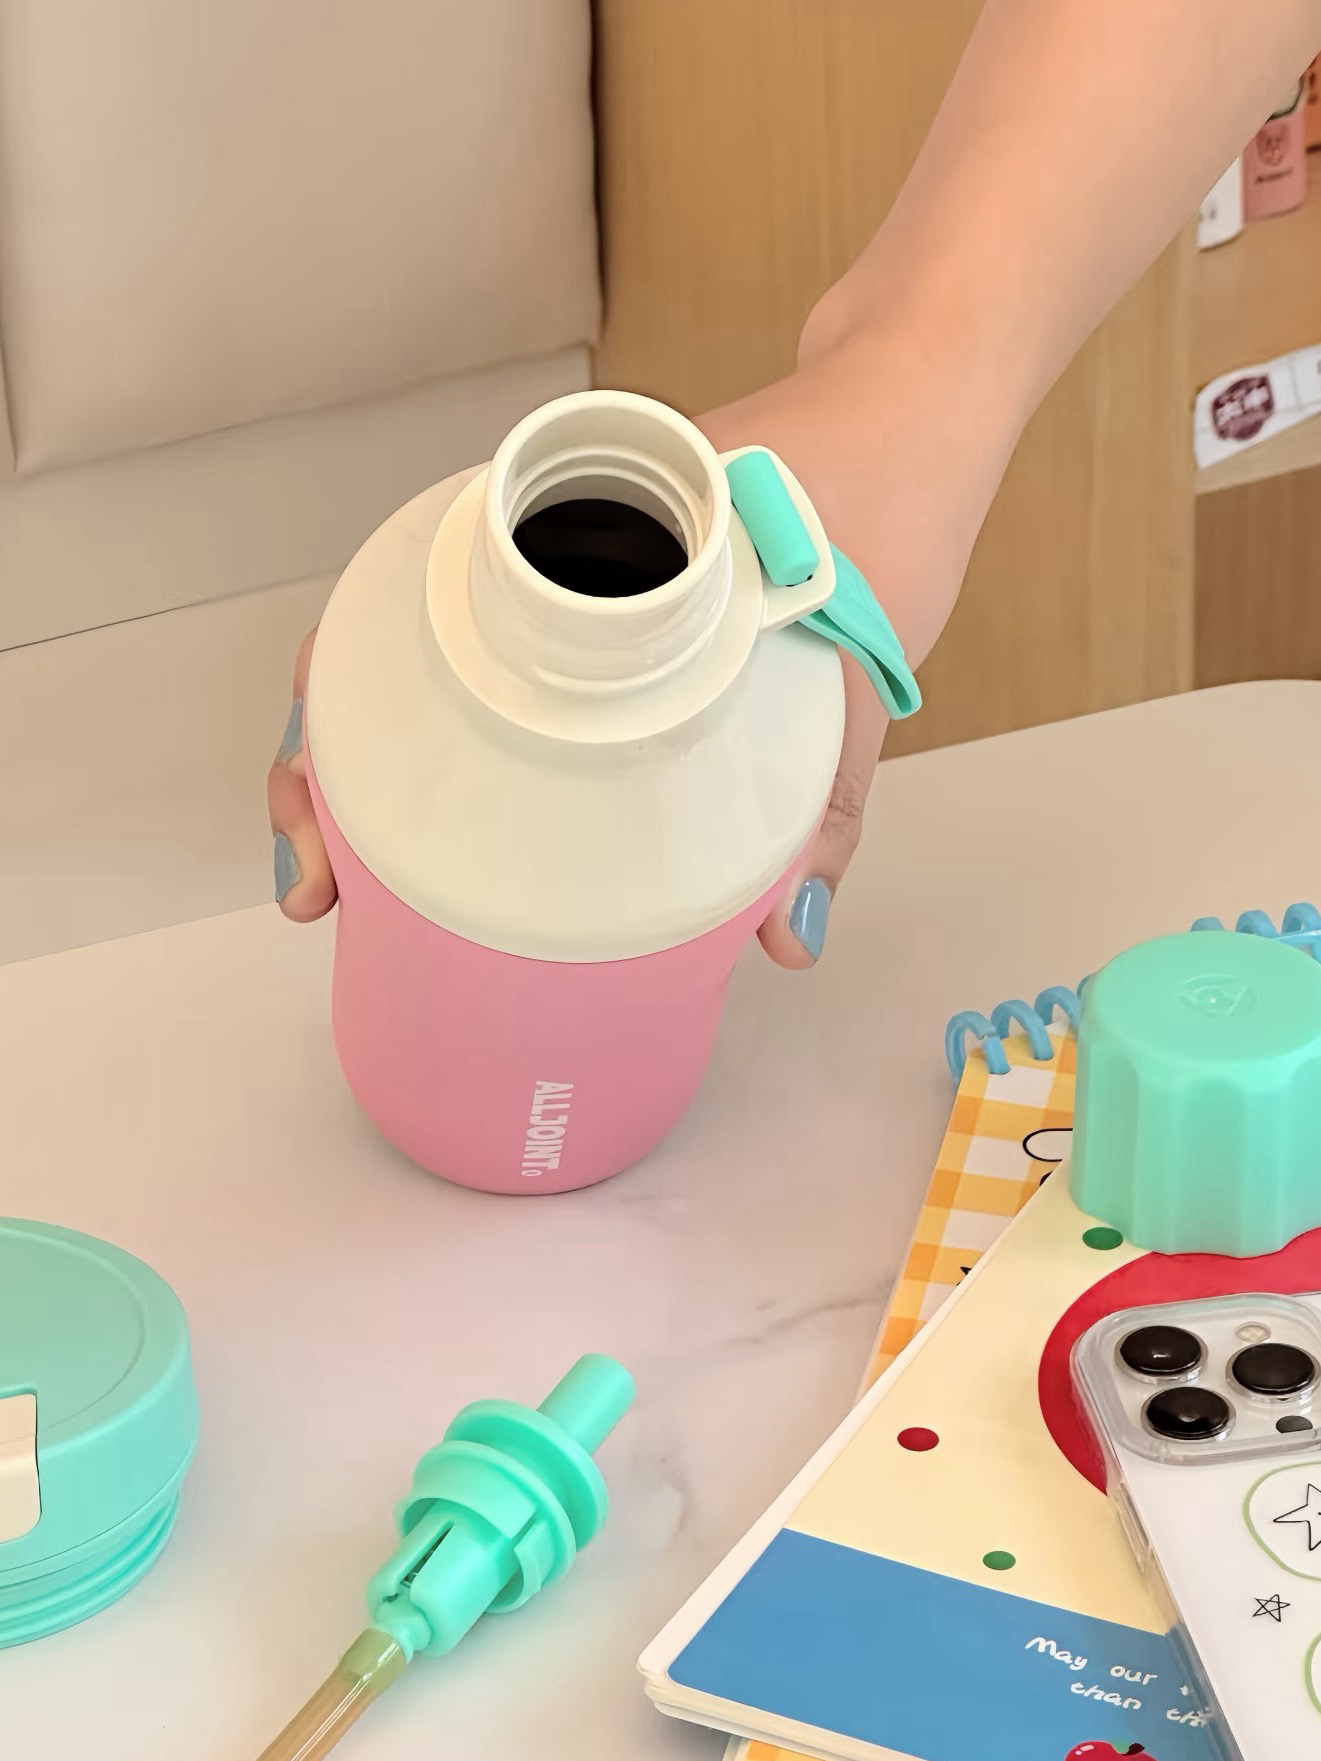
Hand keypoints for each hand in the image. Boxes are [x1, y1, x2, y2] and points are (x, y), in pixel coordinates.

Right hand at [268, 319, 1007, 958]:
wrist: (922, 390)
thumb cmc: (886, 491)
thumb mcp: (853, 663)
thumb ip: (828, 802)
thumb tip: (787, 944)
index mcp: (567, 527)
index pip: (388, 623)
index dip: (325, 731)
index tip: (314, 830)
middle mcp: (542, 537)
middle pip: (383, 655)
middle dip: (332, 770)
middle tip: (320, 883)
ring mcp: (566, 556)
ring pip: (433, 658)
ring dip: (381, 756)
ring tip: (356, 869)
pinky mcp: (606, 578)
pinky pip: (505, 652)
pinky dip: (465, 723)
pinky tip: (460, 807)